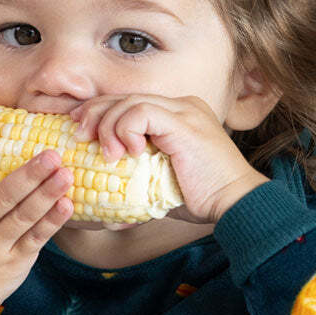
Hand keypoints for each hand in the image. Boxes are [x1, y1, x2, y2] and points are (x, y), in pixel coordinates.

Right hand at [0, 106, 72, 314]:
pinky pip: (36, 238)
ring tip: (66, 173)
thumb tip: (10, 138)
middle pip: (1, 195)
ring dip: (47, 194)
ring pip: (23, 217)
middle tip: (52, 153)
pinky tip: (68, 205)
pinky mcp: (13, 261)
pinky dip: (52, 221)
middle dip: (29, 174)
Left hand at [70, 93, 267, 223]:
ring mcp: (184, 111)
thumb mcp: (160, 189)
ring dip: (108, 127)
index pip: (128, 102)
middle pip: (124, 96)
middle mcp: (181, 106)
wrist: (236, 204)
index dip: (100, 112)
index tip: (80, 130)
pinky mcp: (184, 122)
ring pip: (129, 102)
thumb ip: (136, 190)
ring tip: (107, 154)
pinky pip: (141, 112)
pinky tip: (127, 152)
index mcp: (176, 115)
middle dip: (95, 114)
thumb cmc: (202, 201)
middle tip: (79, 137)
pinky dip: (125, 129)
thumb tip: (108, 218)